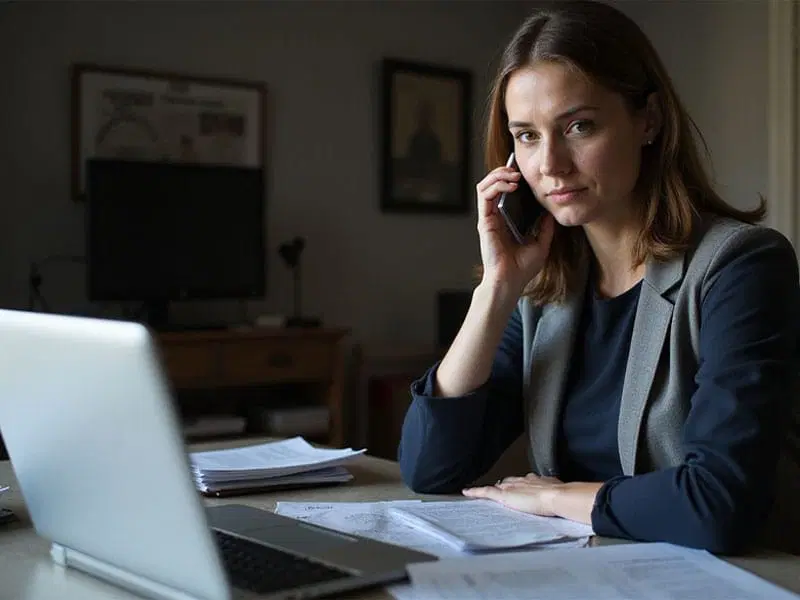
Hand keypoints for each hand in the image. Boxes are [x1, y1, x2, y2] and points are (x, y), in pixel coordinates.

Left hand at [462, 473, 601, 524]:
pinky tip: (466, 493)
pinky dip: (475, 492)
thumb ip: (561, 495)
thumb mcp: (562, 493)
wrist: (557, 496)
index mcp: (537, 480)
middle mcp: (523, 480)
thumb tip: (571, 497)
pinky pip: (485, 492)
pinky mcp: (503, 495)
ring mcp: (512, 487)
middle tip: (498, 488)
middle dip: (504, 484)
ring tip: (479, 492)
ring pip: (497, 486)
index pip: (525, 481)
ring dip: (490, 489)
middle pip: (510, 481)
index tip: (517, 485)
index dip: (519, 483)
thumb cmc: (563, 497)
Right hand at [476, 164, 554, 294]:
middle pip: (492, 185)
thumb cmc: (522, 269)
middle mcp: (495, 217)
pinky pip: (484, 195)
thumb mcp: (541, 244)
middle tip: (518, 170)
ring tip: (514, 174)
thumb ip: (544, 228)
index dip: (510, 179)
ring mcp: (488, 218)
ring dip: (498, 175)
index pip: (504, 193)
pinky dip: (496, 185)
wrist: (510, 282)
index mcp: (506, 221)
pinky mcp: (484, 221)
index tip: (524, 173)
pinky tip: (511, 185)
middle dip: (504, 172)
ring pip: (485, 186)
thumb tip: (551, 213)